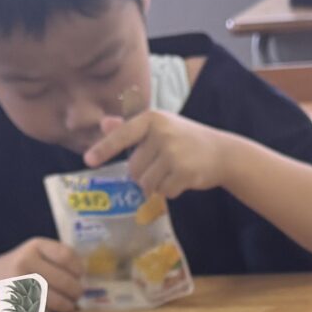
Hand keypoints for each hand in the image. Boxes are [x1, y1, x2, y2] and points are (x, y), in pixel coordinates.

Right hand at [0, 238, 83, 311]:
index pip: (67, 256)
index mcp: (34, 247)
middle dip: (77, 291)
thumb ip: (58, 260)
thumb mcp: (34, 252)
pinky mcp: (15, 304)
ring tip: (69, 307)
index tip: (80, 276)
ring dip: (68, 306)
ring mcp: (19, 285)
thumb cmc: (18, 268)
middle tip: (77, 295)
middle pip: (65, 281)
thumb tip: (85, 282)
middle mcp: (25, 263)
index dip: (79, 269)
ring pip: (57, 300)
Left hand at [84, 108, 233, 200]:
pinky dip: (170, 191)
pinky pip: (164, 192)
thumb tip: (103, 123)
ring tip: (172, 173)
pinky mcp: (184, 172)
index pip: (123, 135)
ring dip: (156, 185)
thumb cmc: (186, 139)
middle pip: (134, 168)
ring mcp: (174, 153)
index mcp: (152, 119)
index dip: (104, 149)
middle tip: (162, 166)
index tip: (88, 160)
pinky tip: (182, 179)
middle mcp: (162, 133)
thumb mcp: (160, 127)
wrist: (223, 152)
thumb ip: (130, 127)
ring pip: (147, 183)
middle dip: (144, 174)